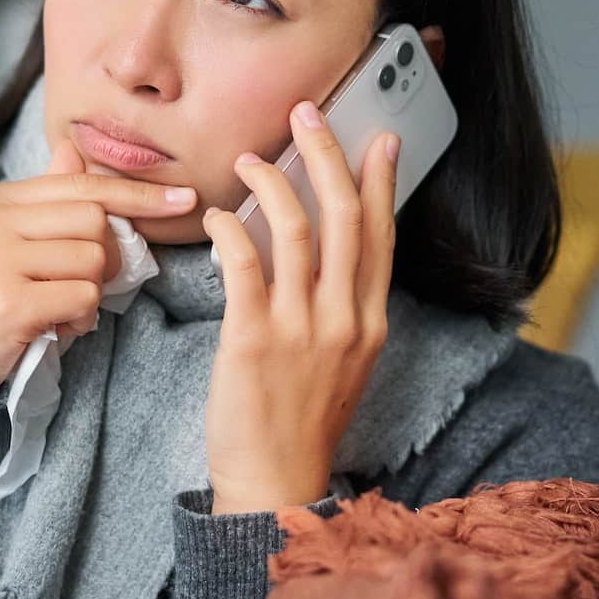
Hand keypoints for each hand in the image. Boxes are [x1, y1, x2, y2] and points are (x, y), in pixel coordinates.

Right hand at [0, 137, 197, 390]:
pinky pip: (82, 297)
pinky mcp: (9, 302)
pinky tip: (56, 327)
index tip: (182, 198)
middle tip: (83, 283)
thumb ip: (41, 199)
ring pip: (92, 259)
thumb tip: (72, 151)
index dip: (136, 193)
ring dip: (91, 293)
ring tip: (61, 309)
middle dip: (106, 256)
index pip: (79, 184)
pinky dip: (81, 317)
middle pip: (93, 219)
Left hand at [200, 99, 399, 513]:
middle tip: (306, 114)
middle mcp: (344, 320)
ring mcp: (301, 329)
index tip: (379, 137)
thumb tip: (329, 254)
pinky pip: (244, 265)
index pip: (381, 235)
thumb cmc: (301, 422)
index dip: (380, 181)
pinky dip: (231, 229)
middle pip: (345, 217)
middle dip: (327, 155)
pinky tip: (217, 214)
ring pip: (296, 230)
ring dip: (272, 181)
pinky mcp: (252, 340)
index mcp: (370, 323)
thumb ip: (342, 309)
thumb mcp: (343, 363)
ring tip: (250, 160)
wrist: (275, 484)